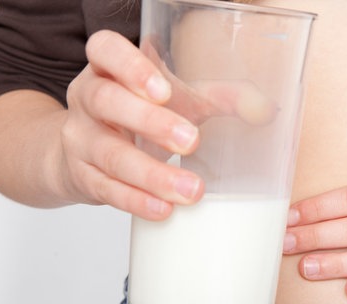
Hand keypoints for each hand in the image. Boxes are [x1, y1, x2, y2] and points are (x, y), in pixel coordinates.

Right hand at [59, 30, 276, 219]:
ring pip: (109, 154)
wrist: (84, 153)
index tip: (163, 90)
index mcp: (109, 69)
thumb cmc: (142, 116)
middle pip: (106, 101)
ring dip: (151, 174)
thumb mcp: (180, 99)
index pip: (104, 50)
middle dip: (150, 122)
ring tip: (191, 191)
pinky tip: (163, 209)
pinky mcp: (82, 177)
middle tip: (191, 141)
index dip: (129, 67)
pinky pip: (106, 189)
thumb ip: (223, 98)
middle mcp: (88, 98)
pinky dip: (136, 201)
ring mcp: (80, 140)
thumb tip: (267, 109)